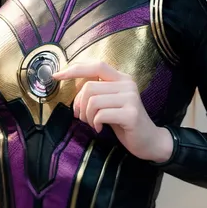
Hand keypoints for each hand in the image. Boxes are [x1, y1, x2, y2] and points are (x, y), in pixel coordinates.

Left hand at [53, 61, 173, 162]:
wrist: (149, 141)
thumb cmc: (124, 122)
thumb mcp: (110, 103)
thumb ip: (97, 93)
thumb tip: (75, 94)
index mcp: (121, 78)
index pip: (96, 66)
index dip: (75, 69)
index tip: (56, 76)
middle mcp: (127, 84)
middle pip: (89, 87)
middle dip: (80, 105)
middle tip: (83, 117)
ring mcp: (130, 98)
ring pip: (93, 101)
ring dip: (87, 116)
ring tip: (94, 123)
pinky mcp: (130, 114)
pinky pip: (100, 114)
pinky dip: (95, 123)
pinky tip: (100, 128)